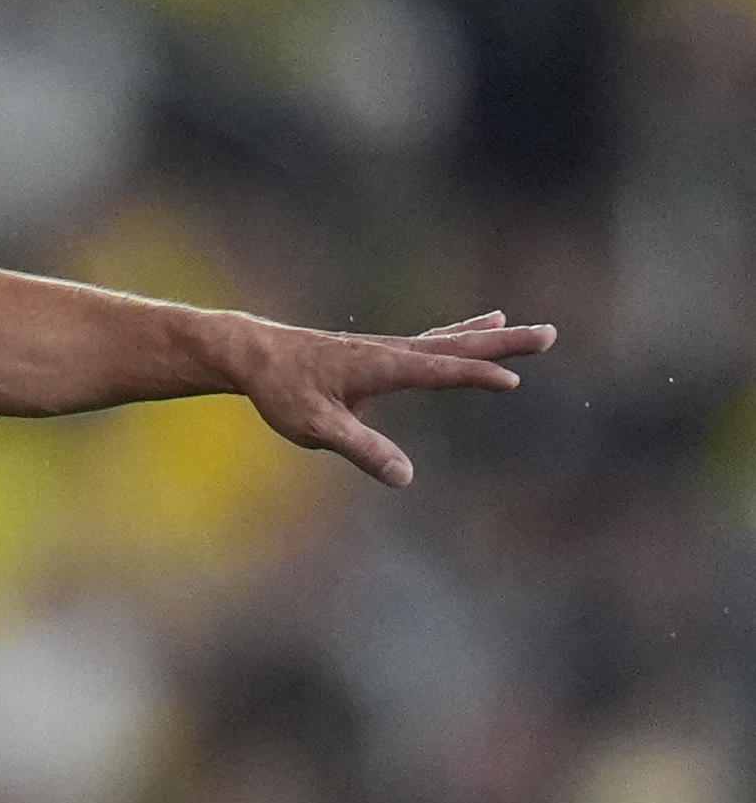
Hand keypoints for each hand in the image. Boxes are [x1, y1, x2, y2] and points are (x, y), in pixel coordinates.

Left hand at [227, 311, 556, 486]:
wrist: (251, 353)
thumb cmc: (280, 389)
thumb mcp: (314, 427)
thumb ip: (361, 449)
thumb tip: (405, 476)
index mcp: (381, 366)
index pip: (439, 372)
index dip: (474, 377)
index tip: (512, 382)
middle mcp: (391, 352)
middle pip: (457, 346)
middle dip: (503, 343)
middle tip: (550, 334)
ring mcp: (387, 350)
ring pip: (448, 340)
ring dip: (488, 335)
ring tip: (524, 326)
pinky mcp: (380, 353)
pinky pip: (431, 343)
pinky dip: (459, 335)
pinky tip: (477, 325)